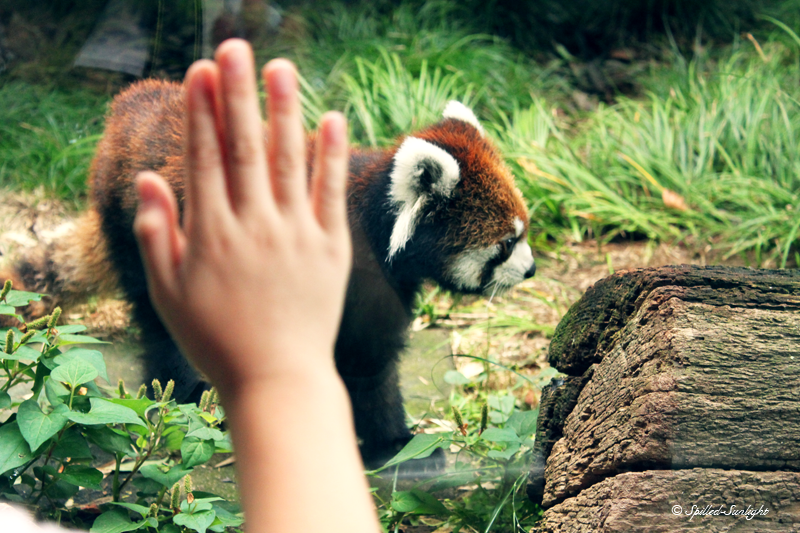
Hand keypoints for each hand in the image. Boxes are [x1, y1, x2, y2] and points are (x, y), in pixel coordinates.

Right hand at [133, 39, 350, 396]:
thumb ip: (157, 234)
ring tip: (282, 67)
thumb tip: (148, 178)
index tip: (201, 72)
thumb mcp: (169, 294)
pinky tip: (332, 118)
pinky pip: (331, 194)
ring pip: (291, 162)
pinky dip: (332, 156)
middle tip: (236, 47)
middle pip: (246, 149)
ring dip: (285, 111)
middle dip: (239, 95)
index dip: (202, 113)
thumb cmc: (216, 339)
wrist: (278, 379)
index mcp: (212, 235)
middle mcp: (255, 226)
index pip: (205, 159)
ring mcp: (297, 235)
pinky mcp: (331, 249)